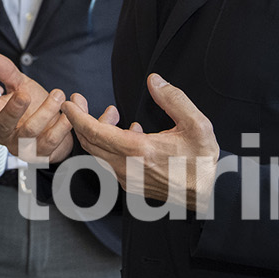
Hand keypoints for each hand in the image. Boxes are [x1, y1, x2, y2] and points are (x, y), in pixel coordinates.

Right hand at [0, 51, 74, 163]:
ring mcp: (23, 146)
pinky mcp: (41, 154)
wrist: (56, 126)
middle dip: (13, 110)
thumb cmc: (32, 105)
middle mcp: (5, 133)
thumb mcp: (19, 84)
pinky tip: (68, 112)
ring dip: (45, 111)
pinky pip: (51, 141)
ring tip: (58, 94)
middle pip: (3, 125)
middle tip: (24, 94)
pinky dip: (61, 125)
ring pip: (30, 131)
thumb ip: (4, 71)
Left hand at [61, 73, 219, 212]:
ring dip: (96, 132)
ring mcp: (127, 179)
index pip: (95, 133)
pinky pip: (109, 162)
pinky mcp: (131, 185)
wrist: (210, 196)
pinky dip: (108, 144)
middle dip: (79, 120)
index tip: (68, 103)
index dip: (77, 116)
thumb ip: (174, 100)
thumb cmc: (203, 162)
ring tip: (112, 113)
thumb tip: (155, 81)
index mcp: (138, 152)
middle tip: (78, 101)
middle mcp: (127, 168)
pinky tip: (128, 132)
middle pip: (90, 143)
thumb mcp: (197, 126)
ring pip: (98, 153)